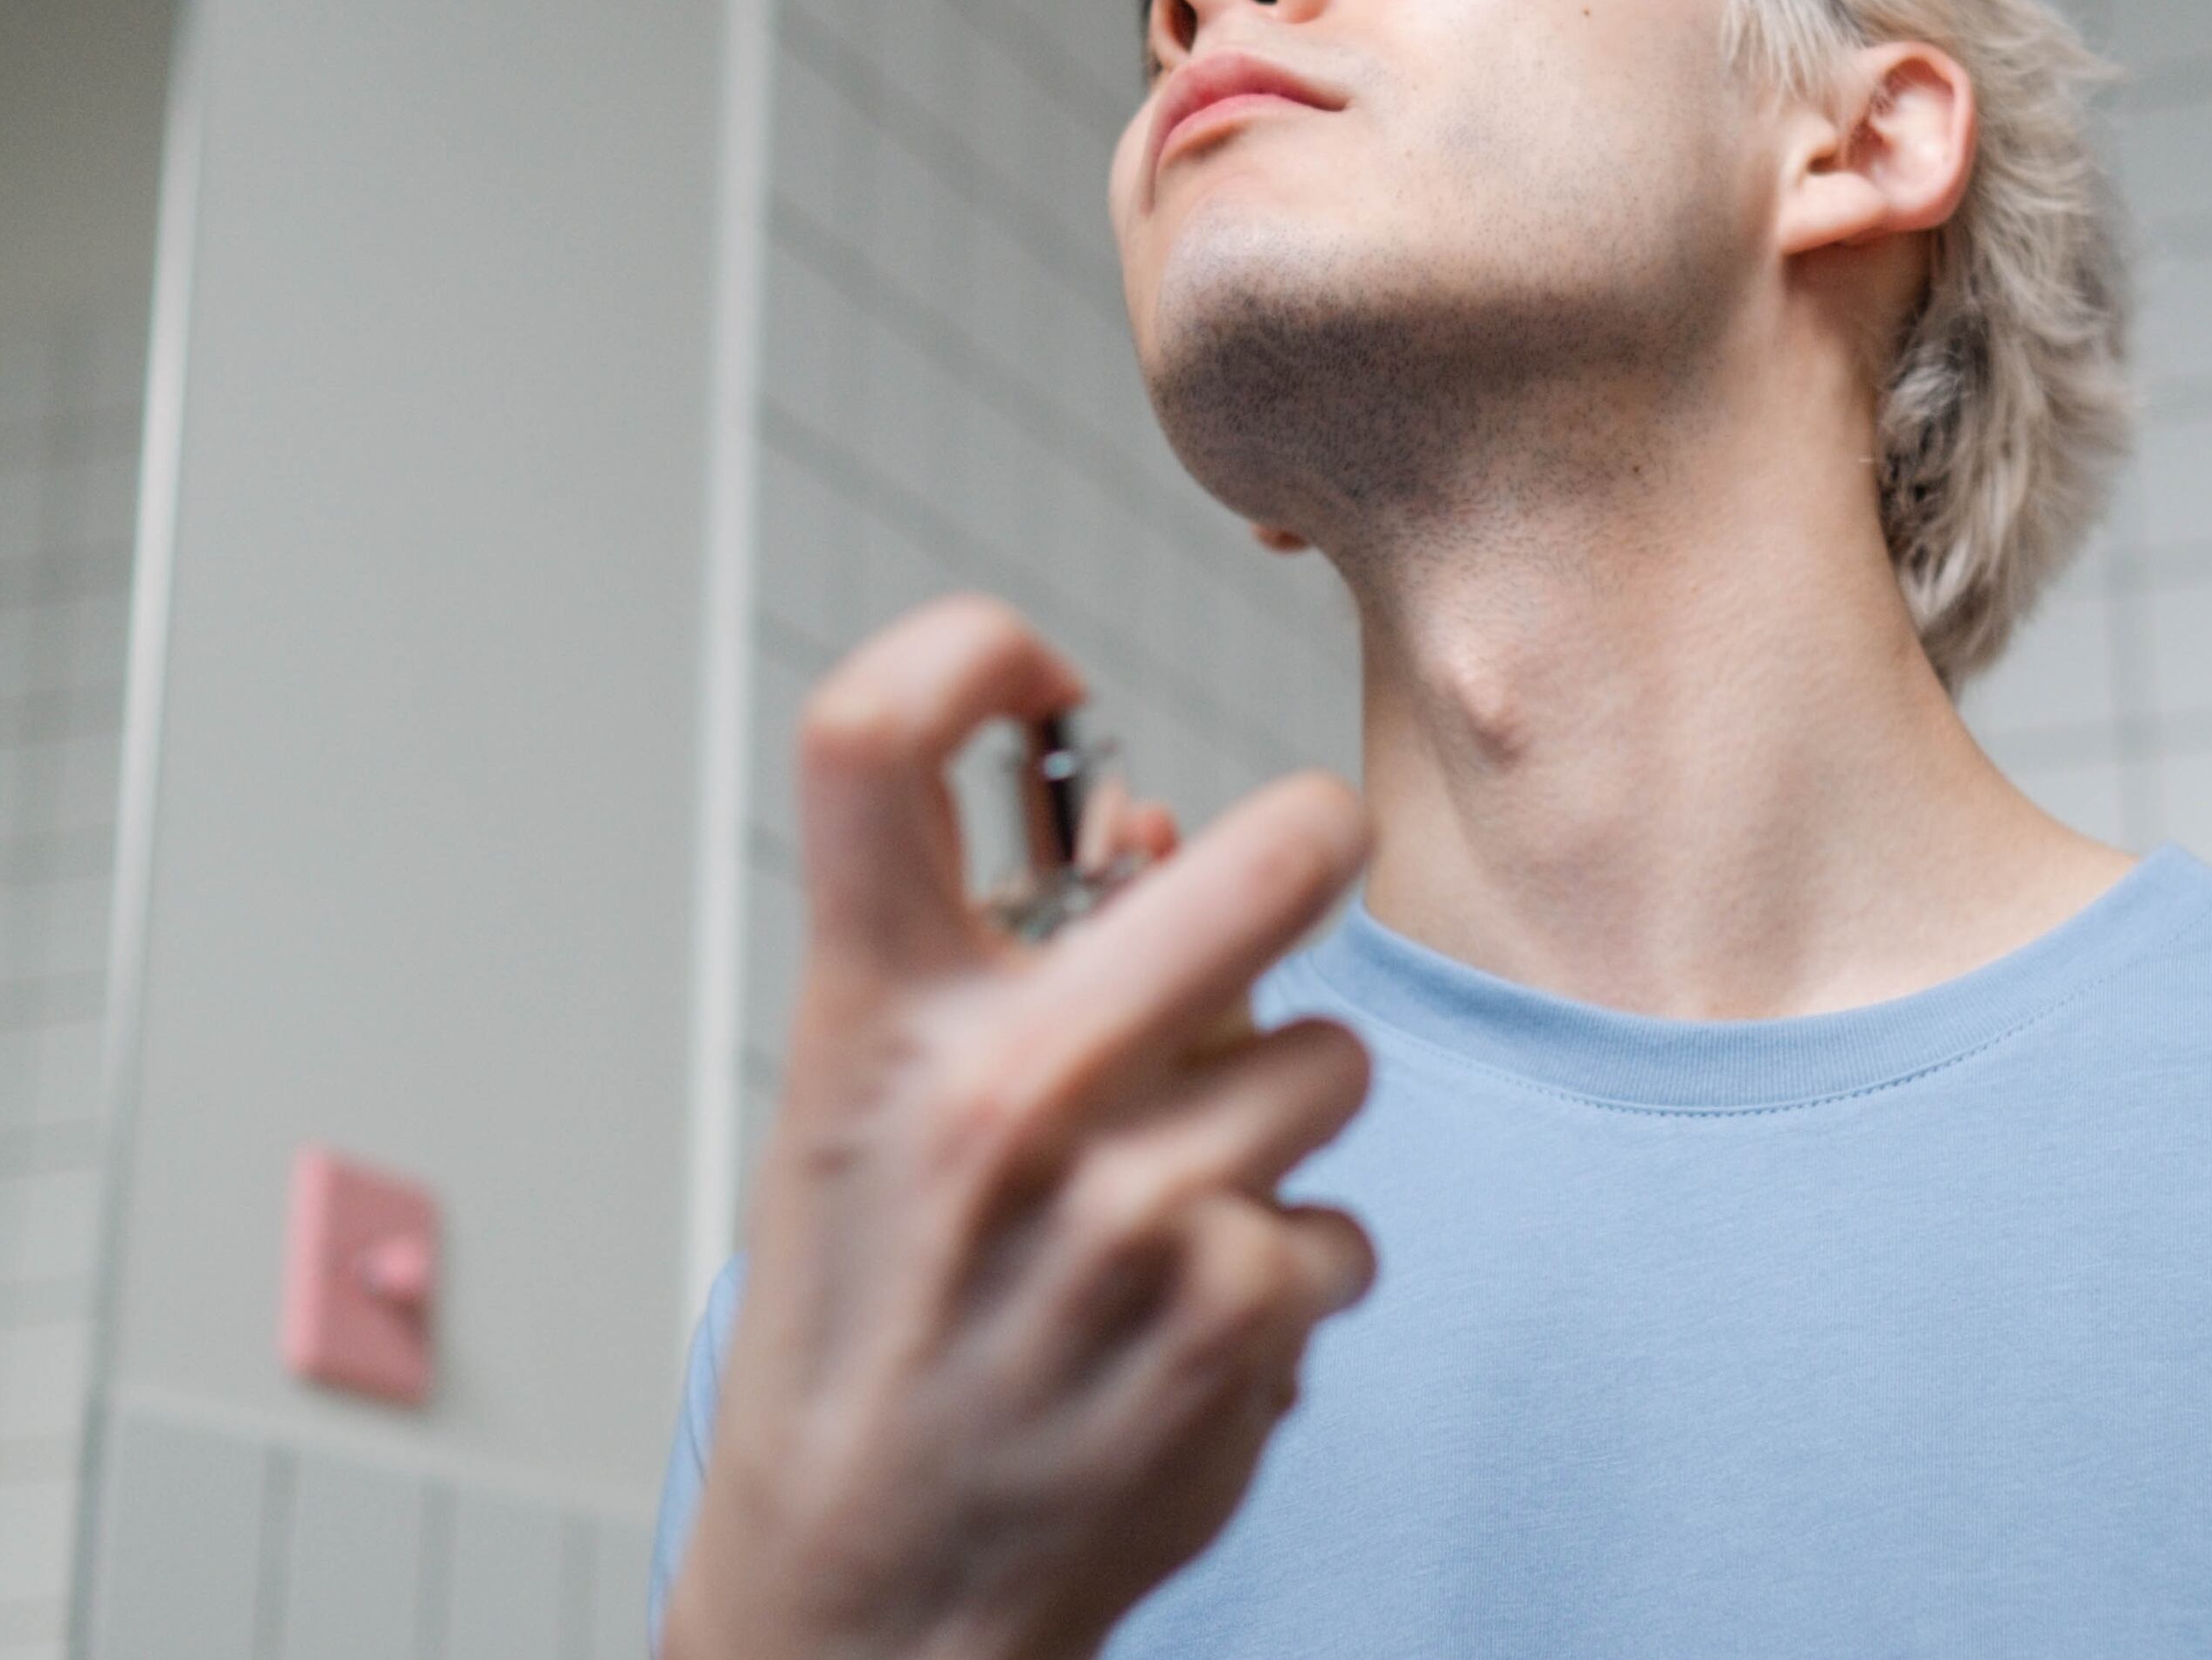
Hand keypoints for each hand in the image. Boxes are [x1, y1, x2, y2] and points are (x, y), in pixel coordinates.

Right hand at [665, 596, 1377, 1659]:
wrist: (870, 1599)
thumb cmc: (869, 1334)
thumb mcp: (873, 1122)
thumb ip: (1003, 961)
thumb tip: (1163, 820)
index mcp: (875, 1025)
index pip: (872, 736)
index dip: (968, 648)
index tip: (1033, 678)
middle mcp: (1002, 1096)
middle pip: (1256, 859)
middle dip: (1307, 847)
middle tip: (1306, 854)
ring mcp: (1132, 1208)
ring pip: (1328, 1064)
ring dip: (1282, 1119)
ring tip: (1173, 1199)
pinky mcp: (1238, 1314)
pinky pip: (1341, 1224)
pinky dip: (1289, 1272)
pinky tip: (1189, 1323)